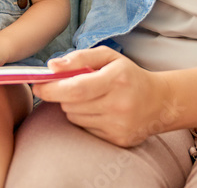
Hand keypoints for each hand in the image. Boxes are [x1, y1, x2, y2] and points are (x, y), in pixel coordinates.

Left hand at [32, 47, 179, 146]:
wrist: (159, 102)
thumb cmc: (128, 76)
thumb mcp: (108, 57)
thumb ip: (79, 58)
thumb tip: (52, 66)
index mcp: (116, 79)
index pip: (75, 88)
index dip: (51, 88)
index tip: (37, 85)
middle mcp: (119, 104)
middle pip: (71, 104)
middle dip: (62, 95)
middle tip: (69, 87)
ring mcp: (119, 125)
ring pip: (75, 117)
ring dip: (73, 107)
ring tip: (89, 98)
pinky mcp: (118, 140)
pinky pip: (86, 129)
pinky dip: (85, 119)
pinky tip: (99, 111)